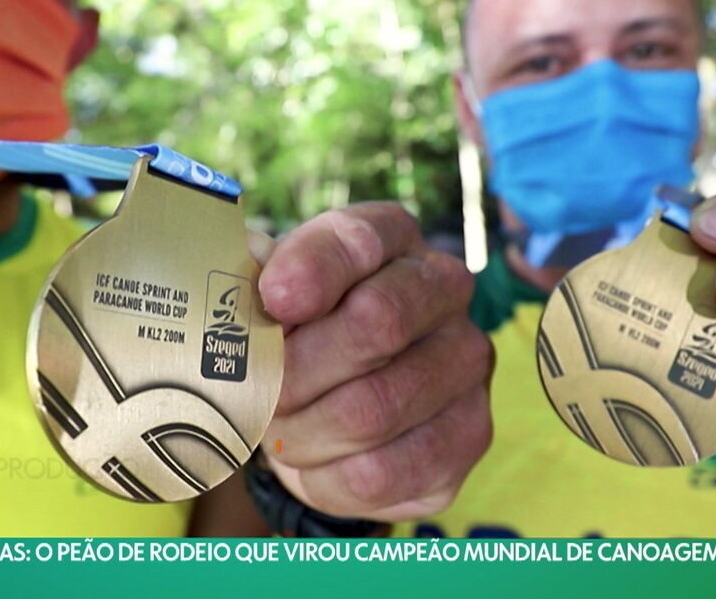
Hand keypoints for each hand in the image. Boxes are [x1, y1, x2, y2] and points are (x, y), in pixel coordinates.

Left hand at [250, 203, 493, 520]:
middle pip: (375, 324)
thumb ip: (260, 286)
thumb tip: (247, 303)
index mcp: (392, 240)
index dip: (312, 270)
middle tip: (258, 391)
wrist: (339, 400)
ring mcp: (465, 362)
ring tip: (278, 430)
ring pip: (373, 410)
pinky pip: (382, 471)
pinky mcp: (468, 434)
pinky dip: (327, 475)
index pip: (359, 241)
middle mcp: (444, 290)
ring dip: (304, 430)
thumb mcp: (275, 297)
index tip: (272, 300)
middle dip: (297, 368)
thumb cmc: (303, 334)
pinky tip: (314, 460)